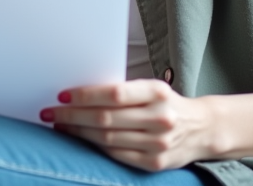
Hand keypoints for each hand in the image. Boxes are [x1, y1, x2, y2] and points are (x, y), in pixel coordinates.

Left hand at [41, 79, 216, 170]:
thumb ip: (122, 91)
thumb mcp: (151, 89)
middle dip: (72, 115)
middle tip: (50, 111)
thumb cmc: (166, 103)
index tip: (62, 95)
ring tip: (60, 124)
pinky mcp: (155, 163)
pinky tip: (81, 138)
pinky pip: (117, 155)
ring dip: (78, 131)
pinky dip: (95, 146)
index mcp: (158, 92)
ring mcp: (159, 143)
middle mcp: (160, 118)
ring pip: (107, 138)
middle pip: (106, 118)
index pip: (114, 93)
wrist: (202, 128)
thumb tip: (78, 92)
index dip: (85, 95)